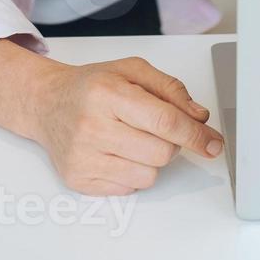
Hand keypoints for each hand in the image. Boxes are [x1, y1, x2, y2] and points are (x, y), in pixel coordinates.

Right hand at [27, 56, 223, 195]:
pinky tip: (116, 152)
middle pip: (162, 152)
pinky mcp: (78, 179)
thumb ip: (171, 89)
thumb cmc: (91, 86)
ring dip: (151, 160)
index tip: (213, 143)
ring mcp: (83, 156)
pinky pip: (129, 188)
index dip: (196, 135)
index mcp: (108, 93)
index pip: (165, 122)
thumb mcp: (132, 70)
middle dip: (170, 143)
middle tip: (153, 128)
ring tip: (131, 139)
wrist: (46, 103)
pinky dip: (132, 172)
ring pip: (149, 175)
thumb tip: (200, 117)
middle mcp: (92, 126)